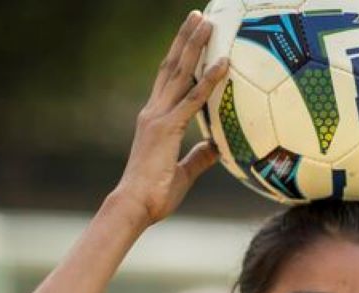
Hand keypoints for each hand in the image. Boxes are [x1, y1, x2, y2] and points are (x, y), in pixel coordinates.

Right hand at [112, 11, 228, 226]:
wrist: (135, 206)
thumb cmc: (156, 195)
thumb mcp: (185, 172)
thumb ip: (199, 156)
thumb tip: (217, 147)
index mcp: (156, 120)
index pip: (170, 81)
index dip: (181, 58)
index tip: (193, 37)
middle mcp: (154, 112)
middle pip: (172, 66)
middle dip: (186, 39)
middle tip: (199, 15)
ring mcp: (158, 117)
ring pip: (179, 73)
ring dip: (194, 46)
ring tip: (206, 21)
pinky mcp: (167, 128)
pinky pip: (193, 99)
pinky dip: (209, 80)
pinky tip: (224, 63)